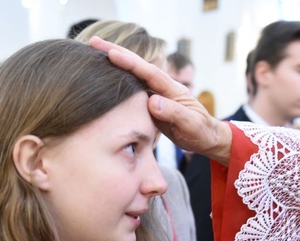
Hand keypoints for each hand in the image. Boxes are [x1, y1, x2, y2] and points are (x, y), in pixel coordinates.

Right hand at [89, 36, 231, 165]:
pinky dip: (118, 80)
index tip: (111, 53)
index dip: (129, 62)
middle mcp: (162, 87)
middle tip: (94, 42)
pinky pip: (132, 89)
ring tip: (94, 54)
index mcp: (172, 89)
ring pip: (132, 76)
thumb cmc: (200, 132)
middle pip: (137, 66)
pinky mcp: (151, 103)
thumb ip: (174, 113)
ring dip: (114, 64)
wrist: (206, 138)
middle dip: (116, 53)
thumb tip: (152, 101)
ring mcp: (156, 94)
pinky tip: (106, 77)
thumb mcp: (190, 124)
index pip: (148, 72)